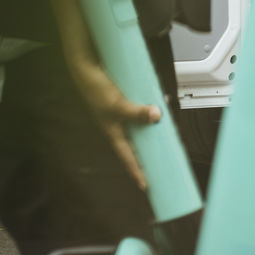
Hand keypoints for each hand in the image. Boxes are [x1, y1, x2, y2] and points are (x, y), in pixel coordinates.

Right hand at [67, 54, 161, 190]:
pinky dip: (151, 106)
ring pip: (141, 125)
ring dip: (153, 126)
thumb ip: (138, 112)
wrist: (86, 68)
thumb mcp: (118, 104)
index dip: (136, 172)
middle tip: (165, 159)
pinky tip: (162, 101)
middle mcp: (118, 125)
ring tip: (168, 131)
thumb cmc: (96, 90)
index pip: (128, 158)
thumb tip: (158, 117)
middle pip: (137, 143)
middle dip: (150, 151)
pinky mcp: (125, 100)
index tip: (146, 186)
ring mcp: (122, 113)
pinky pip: (141, 108)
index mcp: (114, 133)